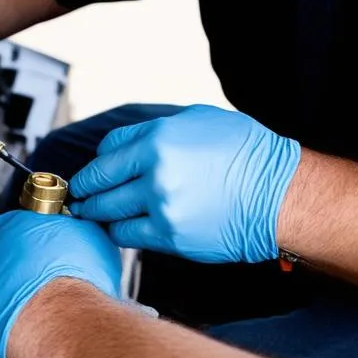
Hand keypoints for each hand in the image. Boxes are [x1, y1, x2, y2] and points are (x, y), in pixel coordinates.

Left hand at [0, 210, 121, 357]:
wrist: (67, 320)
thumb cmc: (81, 283)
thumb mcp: (92, 239)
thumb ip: (76, 230)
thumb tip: (79, 229)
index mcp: (22, 224)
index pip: (7, 224)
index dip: (15, 240)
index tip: (23, 250)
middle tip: (15, 275)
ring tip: (7, 298)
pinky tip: (5, 317)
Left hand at [68, 105, 299, 263]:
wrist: (280, 195)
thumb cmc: (245, 153)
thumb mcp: (197, 121)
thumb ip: (155, 131)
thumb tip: (125, 145)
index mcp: (158, 139)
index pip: (107, 149)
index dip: (98, 161)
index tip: (93, 171)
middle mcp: (154, 171)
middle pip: (98, 182)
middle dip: (85, 189)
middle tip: (78, 195)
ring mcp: (160, 206)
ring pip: (108, 211)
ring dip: (98, 212)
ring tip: (95, 212)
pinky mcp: (170, 235)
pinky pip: (128, 235)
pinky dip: (120, 230)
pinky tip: (122, 227)